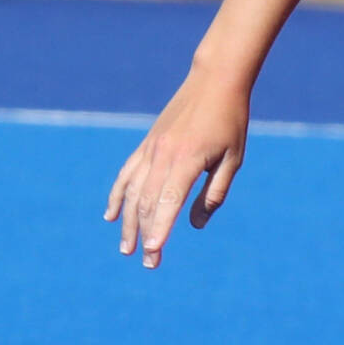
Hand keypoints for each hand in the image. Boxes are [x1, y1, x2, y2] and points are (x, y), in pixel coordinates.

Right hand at [105, 69, 250, 267]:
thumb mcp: (233, 159)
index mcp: (186, 160)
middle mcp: (162, 155)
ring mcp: (150, 149)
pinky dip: (116, 196)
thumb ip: (213, 193)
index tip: (154, 253)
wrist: (214, 81)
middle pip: (146, 202)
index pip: (167, 202)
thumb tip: (195, 225)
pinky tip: (110, 215)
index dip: (160, 229)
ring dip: (127, 222)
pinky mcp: (146, 145)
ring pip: (131, 191)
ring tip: (126, 248)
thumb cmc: (230, 122)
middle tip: (148, 263)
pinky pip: (126, 174)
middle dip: (145, 235)